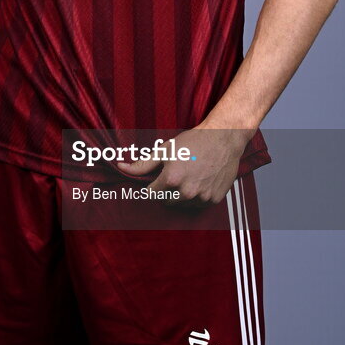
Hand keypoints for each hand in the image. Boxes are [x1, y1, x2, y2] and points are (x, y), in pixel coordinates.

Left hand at [116, 127, 249, 206]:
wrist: (223, 139)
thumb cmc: (193, 142)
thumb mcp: (165, 150)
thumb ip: (142, 164)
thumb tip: (121, 168)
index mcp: (171, 180)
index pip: (151, 194)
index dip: (152, 185)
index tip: (158, 178)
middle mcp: (186, 193)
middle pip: (166, 201)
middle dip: (166, 190)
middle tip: (175, 173)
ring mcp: (201, 198)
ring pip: (182, 205)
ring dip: (181, 195)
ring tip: (189, 175)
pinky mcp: (214, 200)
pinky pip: (198, 204)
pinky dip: (197, 196)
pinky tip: (201, 179)